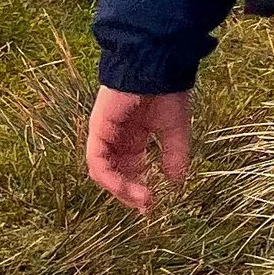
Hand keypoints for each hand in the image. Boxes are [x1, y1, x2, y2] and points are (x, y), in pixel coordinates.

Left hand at [87, 87, 193, 214]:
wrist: (156, 67)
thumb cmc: (167, 92)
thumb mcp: (175, 129)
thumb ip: (174, 155)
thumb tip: (176, 183)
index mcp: (134, 137)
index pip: (131, 170)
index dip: (140, 188)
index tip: (154, 205)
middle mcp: (116, 138)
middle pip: (115, 175)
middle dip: (129, 194)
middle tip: (147, 207)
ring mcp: (104, 135)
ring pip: (104, 172)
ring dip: (121, 190)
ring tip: (142, 199)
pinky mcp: (97, 130)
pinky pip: (97, 161)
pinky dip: (109, 178)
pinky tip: (126, 187)